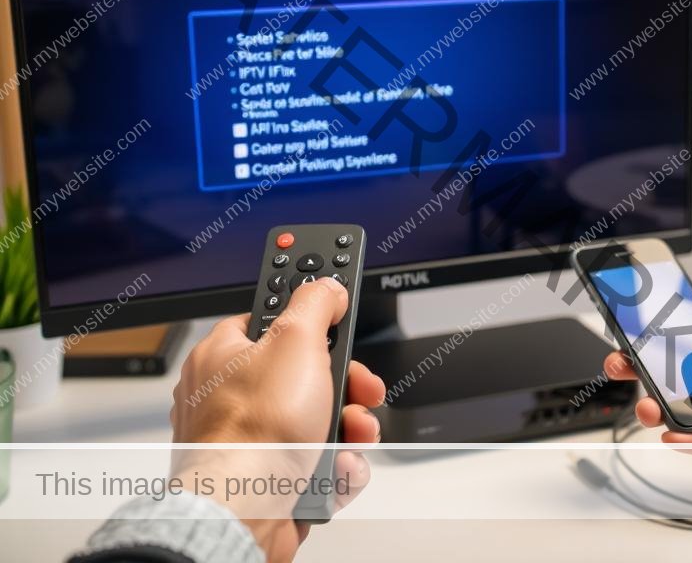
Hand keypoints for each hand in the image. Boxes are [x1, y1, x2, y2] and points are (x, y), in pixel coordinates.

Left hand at [170, 277, 385, 562]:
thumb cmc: (250, 434)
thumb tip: (326, 286)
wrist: (243, 514)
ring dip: (348, 427)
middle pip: (305, 372)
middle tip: (359, 384)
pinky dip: (336, 465)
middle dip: (344, 383)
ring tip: (352, 433)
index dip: (310, 311)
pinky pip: (317, 461)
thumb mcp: (295, 340)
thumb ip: (314, 303)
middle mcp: (230, 396)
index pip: (271, 315)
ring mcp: (249, 440)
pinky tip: (335, 467)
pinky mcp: (268, 478)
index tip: (336, 303)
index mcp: (224, 354)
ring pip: (317, 419)